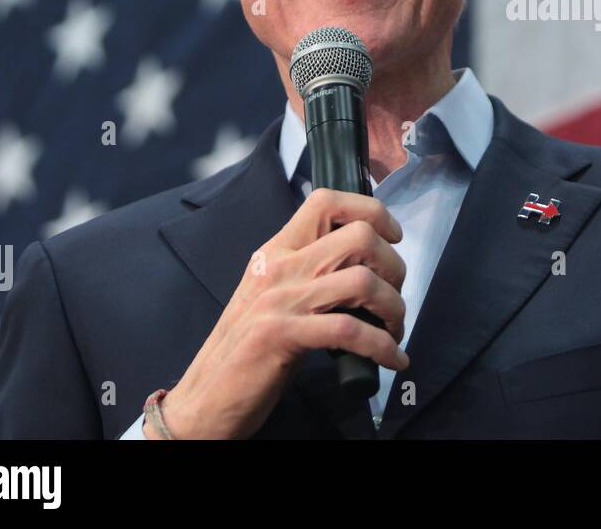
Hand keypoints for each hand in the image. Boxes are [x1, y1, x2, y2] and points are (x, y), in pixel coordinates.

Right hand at [148, 189, 408, 438]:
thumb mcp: (276, 297)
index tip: (393, 237)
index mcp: (276, 252)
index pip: (326, 201)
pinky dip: (383, 346)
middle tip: (395, 295)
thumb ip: (310, 273)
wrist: (205, 398)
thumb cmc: (248, 350)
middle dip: (394, 266)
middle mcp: (278, 267)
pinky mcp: (280, 335)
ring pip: (362, 281)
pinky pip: (351, 330)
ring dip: (393, 309)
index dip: (371, 212)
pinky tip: (391, 359)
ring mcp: (279, 300)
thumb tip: (366, 267)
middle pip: (358, 237)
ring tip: (394, 331)